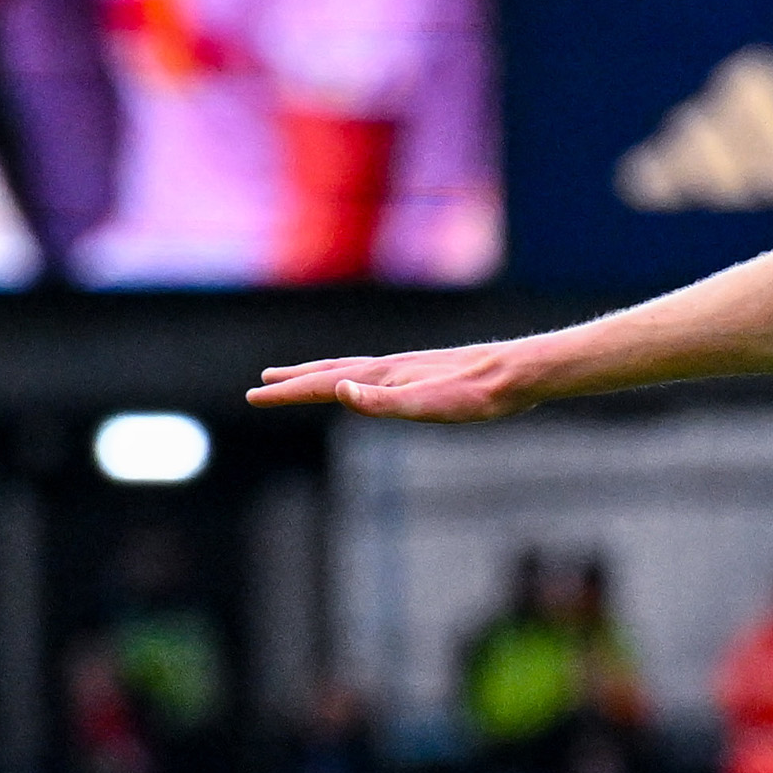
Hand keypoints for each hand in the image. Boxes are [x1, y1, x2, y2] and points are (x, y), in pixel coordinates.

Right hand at [248, 342, 541, 422]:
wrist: (517, 374)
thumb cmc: (475, 394)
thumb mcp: (428, 405)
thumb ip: (382, 402)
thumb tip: (339, 389)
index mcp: (384, 376)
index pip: (324, 384)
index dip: (289, 392)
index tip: (255, 396)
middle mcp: (391, 367)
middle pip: (332, 372)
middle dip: (296, 380)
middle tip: (263, 383)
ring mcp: (409, 369)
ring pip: (354, 369)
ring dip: (324, 373)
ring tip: (303, 376)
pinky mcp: (428, 374)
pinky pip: (379, 374)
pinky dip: (359, 377)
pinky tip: (367, 383)